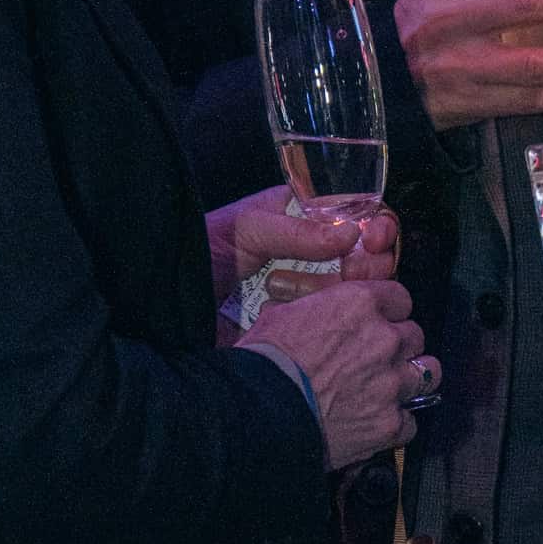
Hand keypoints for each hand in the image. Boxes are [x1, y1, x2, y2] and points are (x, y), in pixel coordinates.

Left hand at [207, 185, 399, 315]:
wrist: (166, 298)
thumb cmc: (201, 250)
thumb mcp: (249, 228)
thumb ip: (297, 231)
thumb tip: (350, 235)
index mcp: (303, 218)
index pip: (357, 218)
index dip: (376, 225)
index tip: (375, 237)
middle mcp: (313, 256)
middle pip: (365, 258)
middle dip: (370, 262)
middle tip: (356, 269)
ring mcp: (308, 293)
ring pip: (353, 294)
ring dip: (349, 291)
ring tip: (327, 290)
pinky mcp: (301, 326)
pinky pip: (330, 324)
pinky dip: (331, 320)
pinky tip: (308, 314)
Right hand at [243, 275, 427, 469]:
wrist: (259, 413)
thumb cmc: (264, 360)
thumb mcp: (283, 314)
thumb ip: (319, 309)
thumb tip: (322, 311)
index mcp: (360, 304)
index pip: (401, 298)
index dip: (389, 312)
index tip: (378, 322)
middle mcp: (385, 340)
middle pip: (415, 336)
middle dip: (399, 346)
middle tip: (377, 359)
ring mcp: (392, 384)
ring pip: (428, 374)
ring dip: (411, 380)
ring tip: (389, 389)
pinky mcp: (390, 424)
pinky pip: (411, 421)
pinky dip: (397, 423)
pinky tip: (378, 423)